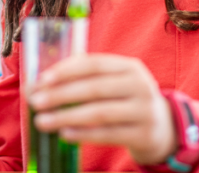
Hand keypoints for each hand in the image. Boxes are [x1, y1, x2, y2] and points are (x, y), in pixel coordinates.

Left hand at [28, 54, 176, 165]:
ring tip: (42, 121)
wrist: (162, 127)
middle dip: (60, 94)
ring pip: (99, 113)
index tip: (41, 80)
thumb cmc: (127, 100)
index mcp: (130, 67)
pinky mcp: (143, 134)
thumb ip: (89, 77)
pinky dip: (83, 134)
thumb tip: (45, 80)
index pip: (94, 64)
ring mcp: (144, 110)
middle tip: (35, 102)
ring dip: (66, 117)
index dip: (66, 70)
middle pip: (94, 88)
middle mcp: (140, 85)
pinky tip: (64, 134)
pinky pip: (107, 135)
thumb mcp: (117, 82)